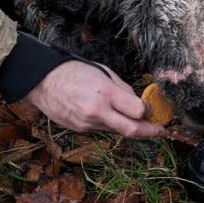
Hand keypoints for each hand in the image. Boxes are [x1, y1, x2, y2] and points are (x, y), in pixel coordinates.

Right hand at [24, 60, 165, 137]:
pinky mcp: (79, 130)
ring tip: (129, 116)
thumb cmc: (74, 70)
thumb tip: (138, 103)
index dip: (148, 113)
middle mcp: (97, 111)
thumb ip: (121, 88)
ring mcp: (87, 123)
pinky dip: (107, 123)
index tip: (153, 111)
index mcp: (104, 92)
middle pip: (131, 130)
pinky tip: (103, 112)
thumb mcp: (102, 71)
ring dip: (125, 125)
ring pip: (115, 130)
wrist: (43, 81)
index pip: (137, 111)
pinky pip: (100, 129)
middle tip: (160, 131)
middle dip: (149, 132)